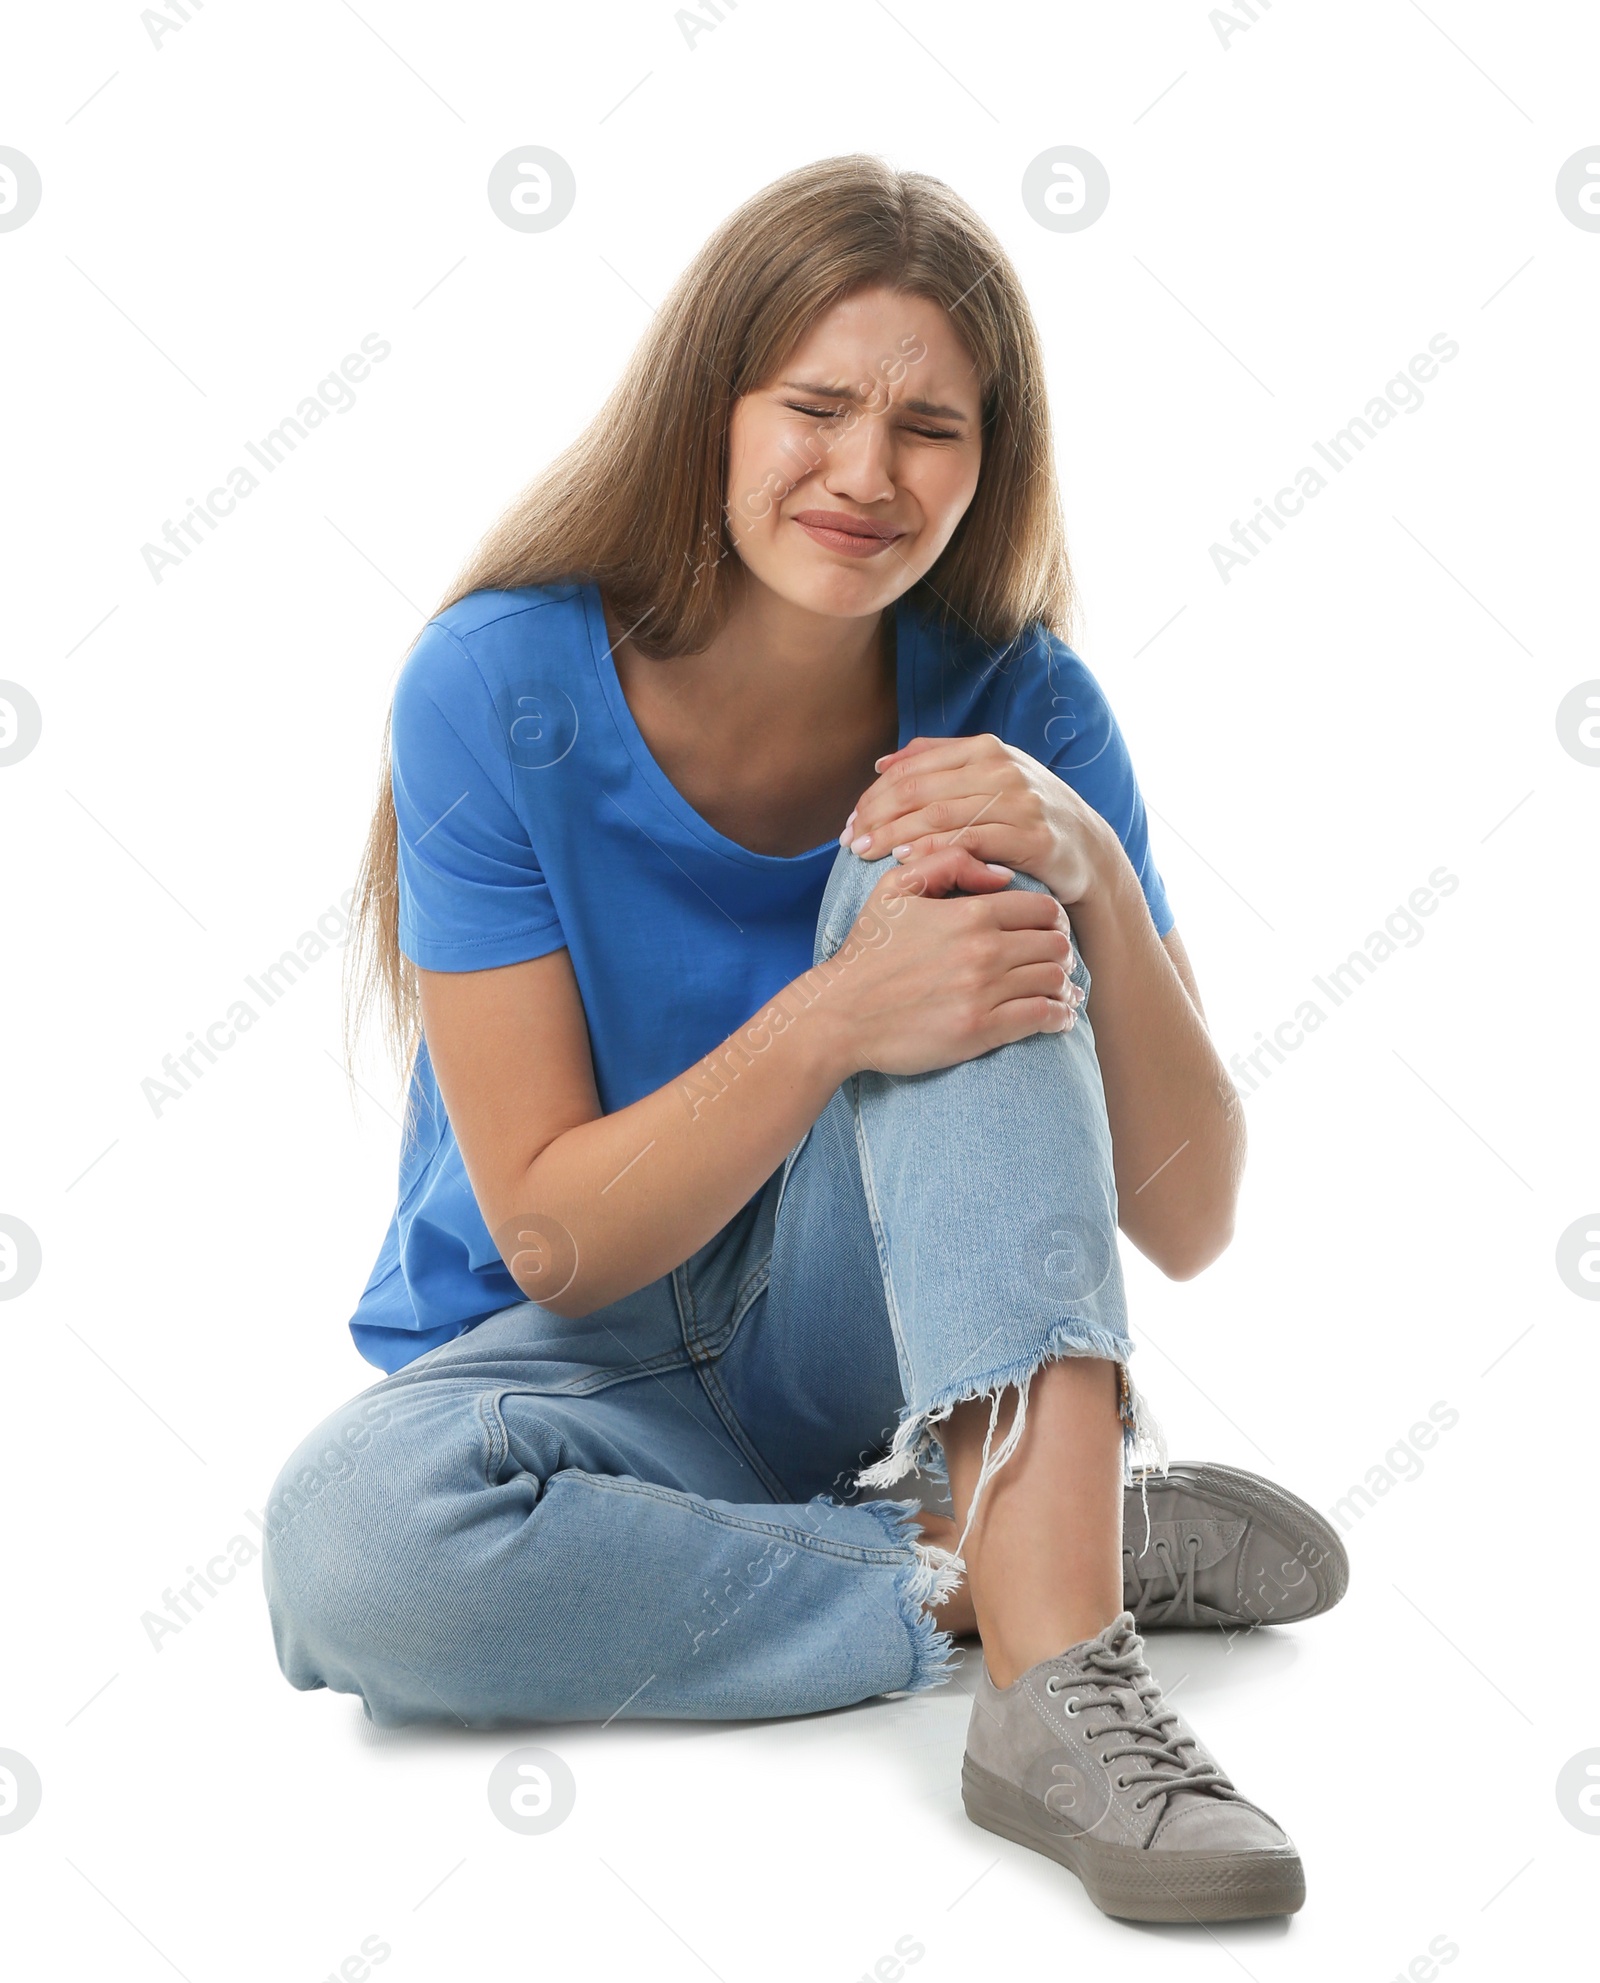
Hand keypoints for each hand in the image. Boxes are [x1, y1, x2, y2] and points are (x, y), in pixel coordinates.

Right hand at [817, 845, 1082, 1078]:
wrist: (839, 1013)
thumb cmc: (867, 951)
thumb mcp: (895, 888)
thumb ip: (947, 862)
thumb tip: (1001, 874)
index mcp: (969, 913)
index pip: (1043, 909)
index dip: (1053, 919)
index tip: (1048, 931)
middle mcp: (983, 950)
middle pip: (1056, 944)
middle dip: (1062, 951)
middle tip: (1057, 961)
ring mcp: (983, 992)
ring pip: (1054, 980)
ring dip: (1064, 986)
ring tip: (1062, 991)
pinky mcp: (980, 1030)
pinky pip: (1042, 1018)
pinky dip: (1059, 1017)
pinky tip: (1059, 1017)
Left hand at [839, 733, 1110, 905]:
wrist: (1087, 849)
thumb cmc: (1026, 815)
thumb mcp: (989, 777)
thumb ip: (939, 763)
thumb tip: (883, 763)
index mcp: (985, 748)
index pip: (912, 769)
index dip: (874, 795)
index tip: (850, 822)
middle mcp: (1002, 768)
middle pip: (919, 790)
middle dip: (876, 816)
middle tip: (849, 841)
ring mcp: (1019, 801)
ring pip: (939, 815)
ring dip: (894, 834)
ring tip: (865, 853)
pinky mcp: (1032, 837)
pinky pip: (970, 842)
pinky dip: (932, 849)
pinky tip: (906, 860)